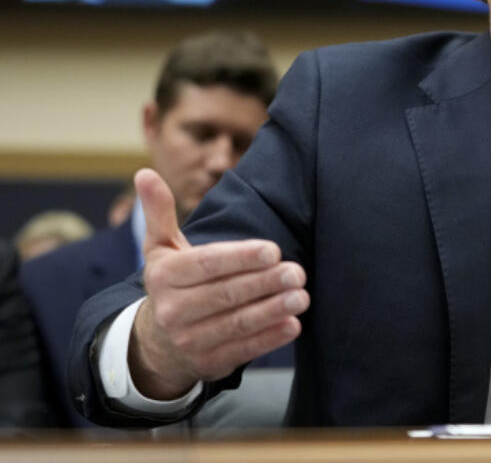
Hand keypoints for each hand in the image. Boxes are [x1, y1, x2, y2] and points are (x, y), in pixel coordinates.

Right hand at [128, 168, 307, 399]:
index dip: (241, 257)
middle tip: (298, 272)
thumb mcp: (160, 248)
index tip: (274, 250)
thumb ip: (159, 211)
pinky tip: (293, 325)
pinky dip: (269, 338)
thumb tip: (144, 172)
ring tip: (301, 296)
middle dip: (265, 282)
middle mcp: (173, 310)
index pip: (207, 264)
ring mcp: (189, 340)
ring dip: (272, 310)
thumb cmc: (172, 283)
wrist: (156, 343)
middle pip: (226, 294)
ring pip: (236, 323)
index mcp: (164, 276)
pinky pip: (242, 349)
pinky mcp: (208, 362)